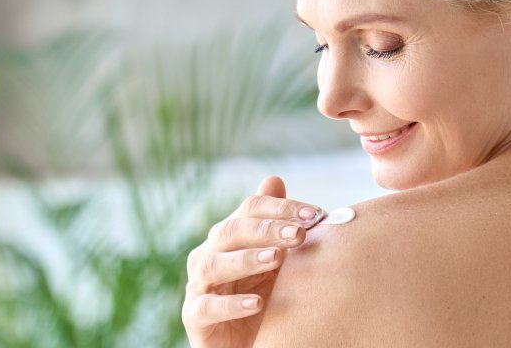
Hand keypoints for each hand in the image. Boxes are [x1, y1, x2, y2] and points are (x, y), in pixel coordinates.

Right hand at [182, 175, 323, 347]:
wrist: (245, 341)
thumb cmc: (260, 294)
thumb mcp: (273, 259)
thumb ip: (273, 223)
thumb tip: (273, 178)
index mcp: (228, 236)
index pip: (249, 209)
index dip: (281, 208)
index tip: (316, 216)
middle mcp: (208, 255)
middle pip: (230, 231)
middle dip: (266, 229)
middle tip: (299, 234)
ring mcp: (198, 285)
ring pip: (212, 265)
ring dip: (245, 260)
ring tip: (276, 259)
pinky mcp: (194, 317)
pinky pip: (206, 307)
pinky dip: (231, 305)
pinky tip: (257, 304)